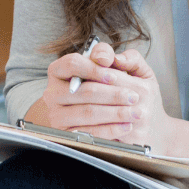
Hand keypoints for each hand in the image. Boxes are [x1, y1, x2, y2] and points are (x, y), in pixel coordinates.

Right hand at [39, 43, 176, 151]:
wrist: (89, 120)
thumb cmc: (102, 88)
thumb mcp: (108, 67)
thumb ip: (110, 54)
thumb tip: (112, 58)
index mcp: (59, 71)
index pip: (72, 64)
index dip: (93, 69)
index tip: (114, 76)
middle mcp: (53, 93)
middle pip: (83, 91)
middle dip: (113, 94)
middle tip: (134, 97)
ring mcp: (57, 115)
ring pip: (88, 112)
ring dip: (115, 113)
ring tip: (135, 113)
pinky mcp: (65, 134)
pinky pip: (90, 132)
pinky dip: (110, 129)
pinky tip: (126, 126)